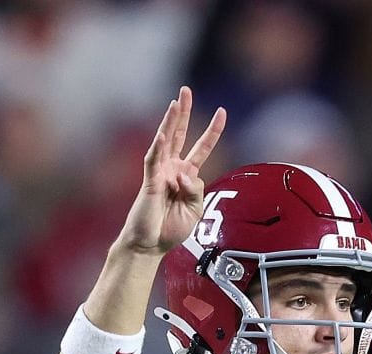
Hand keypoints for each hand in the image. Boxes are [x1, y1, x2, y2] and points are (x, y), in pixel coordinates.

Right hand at [117, 87, 226, 255]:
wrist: (150, 245)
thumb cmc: (171, 230)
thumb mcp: (195, 211)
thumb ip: (197, 192)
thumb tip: (187, 175)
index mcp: (186, 176)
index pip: (201, 148)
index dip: (212, 131)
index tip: (222, 112)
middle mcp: (172, 169)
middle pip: (179, 134)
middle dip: (184, 112)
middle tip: (185, 90)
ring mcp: (160, 173)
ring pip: (165, 141)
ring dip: (170, 121)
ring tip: (175, 102)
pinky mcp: (149, 182)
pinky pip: (153, 161)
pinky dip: (158, 148)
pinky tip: (162, 134)